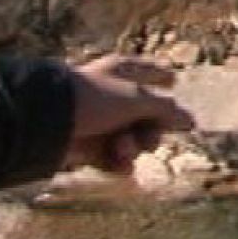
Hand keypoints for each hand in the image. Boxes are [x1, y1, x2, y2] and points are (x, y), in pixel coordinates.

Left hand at [65, 55, 193, 174]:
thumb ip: (166, 110)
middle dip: (151, 132)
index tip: (173, 82)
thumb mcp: (137, 100)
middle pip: (148, 116)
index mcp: (122, 73)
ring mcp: (100, 122)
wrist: (47, 121)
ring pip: (132, 140)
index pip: (149, 71)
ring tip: (120, 150)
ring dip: (132, 148)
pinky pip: (113, 158)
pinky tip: (119, 167)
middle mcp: (112, 96)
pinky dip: (117, 164)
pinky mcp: (88, 146)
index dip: (162, 77)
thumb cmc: (93, 99)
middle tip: (147, 138)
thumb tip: (190, 121)